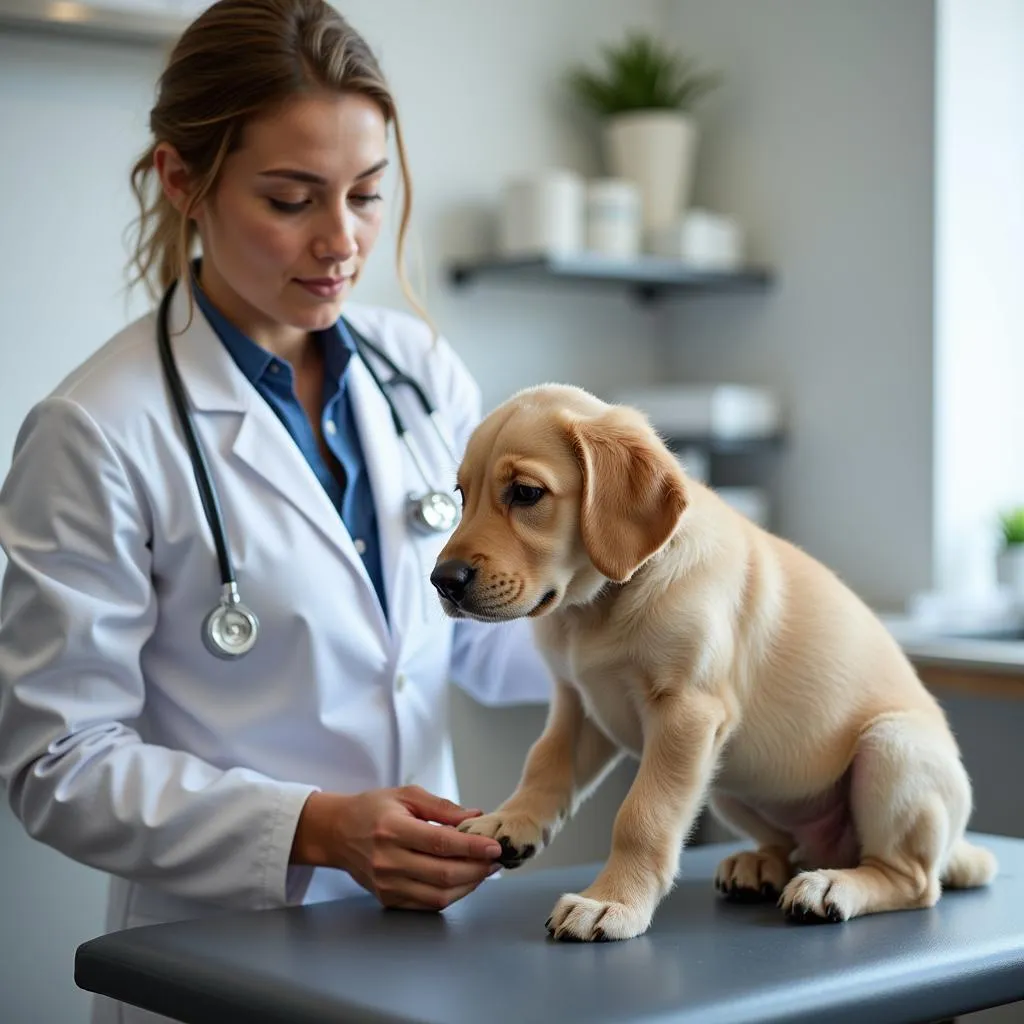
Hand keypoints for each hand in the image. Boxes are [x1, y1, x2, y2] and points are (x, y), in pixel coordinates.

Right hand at [290, 785, 503, 910]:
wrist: (336, 833)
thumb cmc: (373, 809)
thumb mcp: (406, 795)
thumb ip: (442, 807)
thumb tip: (475, 817)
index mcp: (393, 830)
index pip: (440, 843)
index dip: (472, 847)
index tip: (494, 846)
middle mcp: (388, 861)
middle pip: (443, 874)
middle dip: (477, 869)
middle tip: (495, 860)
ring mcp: (387, 884)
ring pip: (438, 895)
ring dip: (468, 886)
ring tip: (483, 871)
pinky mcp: (387, 899)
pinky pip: (427, 904)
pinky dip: (450, 895)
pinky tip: (462, 881)